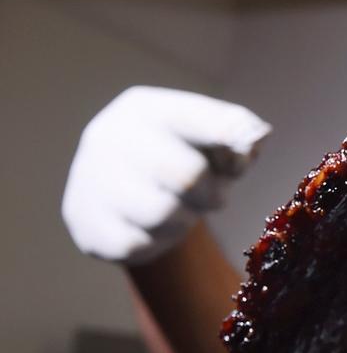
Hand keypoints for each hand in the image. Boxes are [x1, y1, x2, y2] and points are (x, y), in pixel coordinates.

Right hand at [63, 86, 271, 265]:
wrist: (121, 197)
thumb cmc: (180, 161)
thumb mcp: (209, 139)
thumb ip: (238, 131)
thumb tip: (254, 136)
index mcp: (144, 108)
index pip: (197, 119)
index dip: (230, 147)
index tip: (236, 164)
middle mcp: (110, 136)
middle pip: (187, 176)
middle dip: (212, 195)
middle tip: (213, 199)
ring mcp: (91, 179)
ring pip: (162, 214)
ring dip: (185, 220)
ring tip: (180, 210)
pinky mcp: (86, 222)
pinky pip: (138, 243)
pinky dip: (157, 242)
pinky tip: (153, 229)